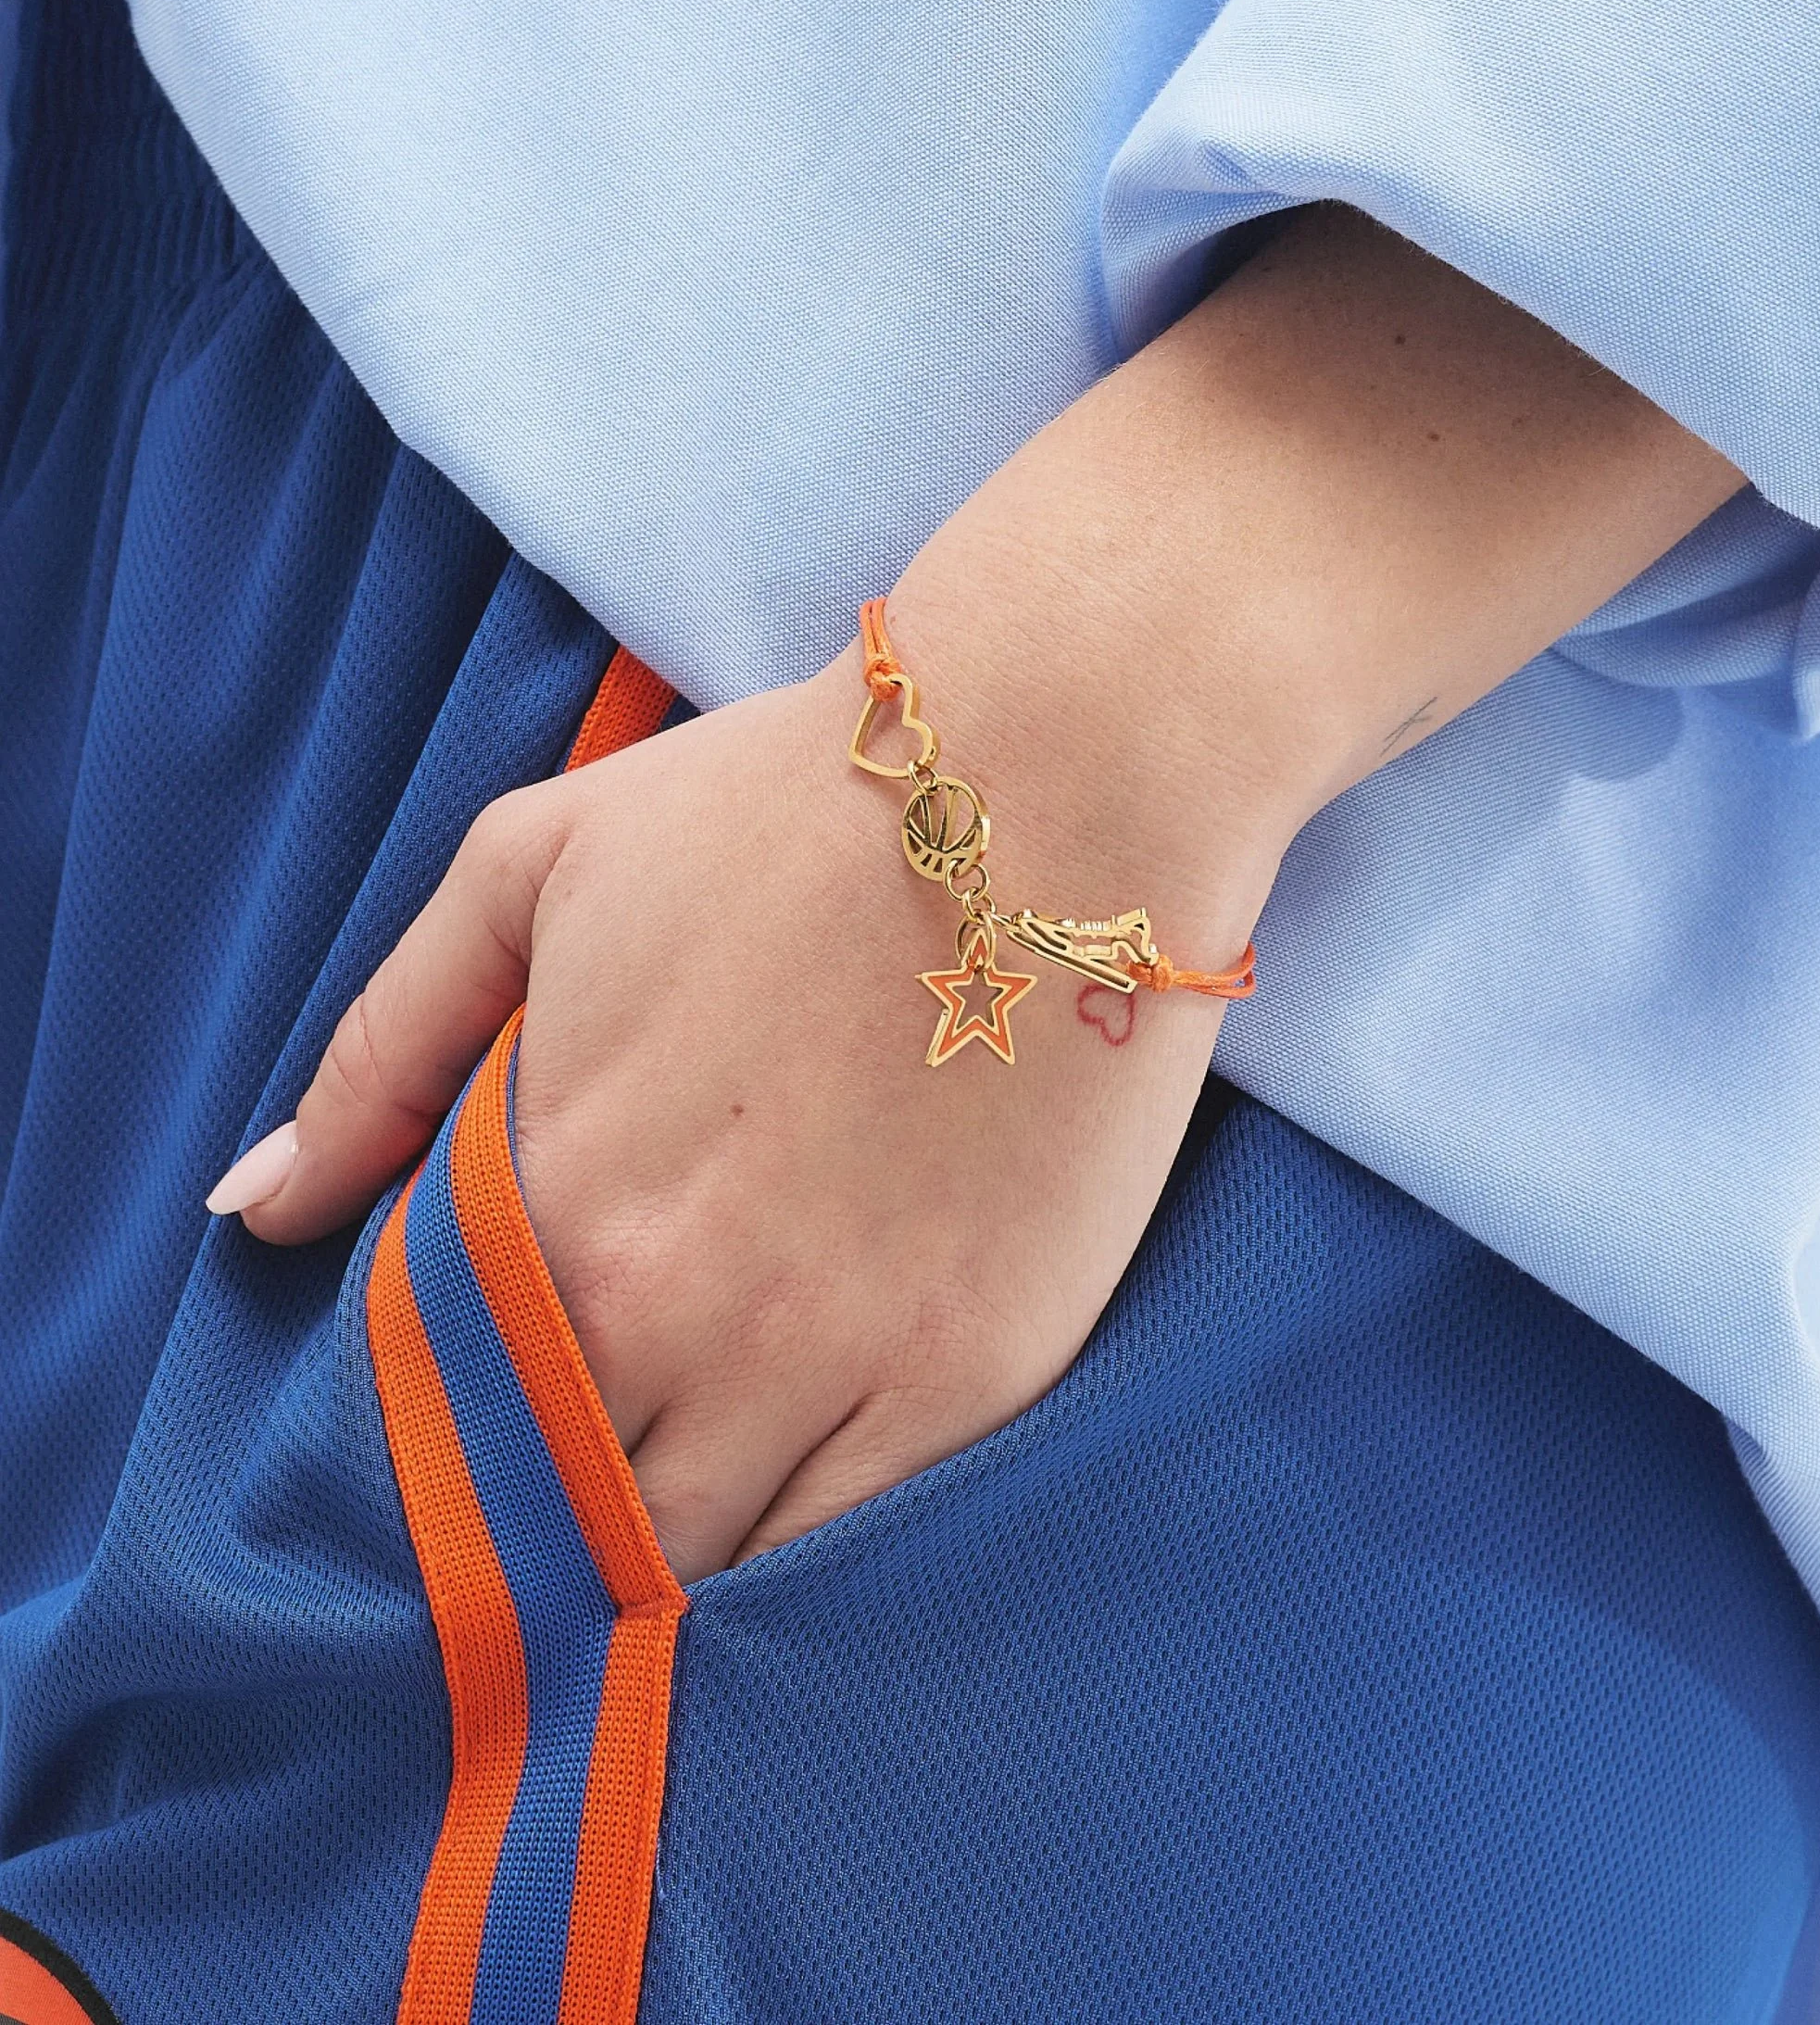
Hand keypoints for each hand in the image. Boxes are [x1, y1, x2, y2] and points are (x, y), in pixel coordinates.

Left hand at [227, 661, 1240, 1581]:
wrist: (1055, 773)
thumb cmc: (782, 807)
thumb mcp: (529, 871)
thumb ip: (378, 1053)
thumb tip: (251, 1214)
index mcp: (548, 1193)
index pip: (432, 1398)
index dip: (437, 1427)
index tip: (465, 1422)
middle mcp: (672, 1309)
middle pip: (552, 1505)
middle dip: (534, 1514)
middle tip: (558, 1483)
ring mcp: (831, 1358)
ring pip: (689, 1558)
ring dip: (652, 1556)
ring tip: (659, 1509)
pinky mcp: (972, 1378)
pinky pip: (845, 1548)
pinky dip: (792, 1558)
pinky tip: (775, 1505)